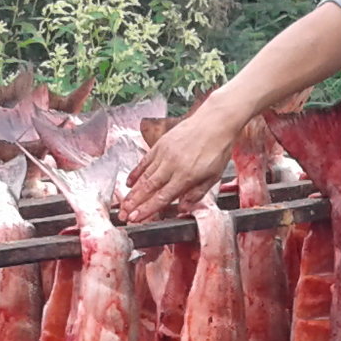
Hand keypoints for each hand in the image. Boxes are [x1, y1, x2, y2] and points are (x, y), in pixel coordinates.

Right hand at [124, 100, 244, 221]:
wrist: (215, 121)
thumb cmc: (217, 148)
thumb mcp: (213, 176)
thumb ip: (197, 193)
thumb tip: (183, 208)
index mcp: (186, 176)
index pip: (162, 197)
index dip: (147, 210)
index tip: (135, 218)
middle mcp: (172, 165)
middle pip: (148, 188)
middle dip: (134, 204)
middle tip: (122, 215)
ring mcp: (164, 154)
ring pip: (144, 176)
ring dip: (132, 192)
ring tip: (123, 204)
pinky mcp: (160, 144)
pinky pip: (144, 161)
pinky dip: (135, 173)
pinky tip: (129, 183)